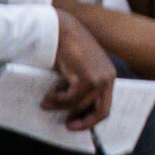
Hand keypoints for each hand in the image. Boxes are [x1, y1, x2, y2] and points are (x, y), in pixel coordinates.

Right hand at [44, 10, 116, 130]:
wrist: (62, 29)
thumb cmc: (68, 48)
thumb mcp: (79, 69)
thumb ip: (81, 85)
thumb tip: (72, 109)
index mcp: (109, 77)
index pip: (106, 106)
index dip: (92, 119)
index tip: (76, 124)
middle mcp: (108, 79)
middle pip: (101, 111)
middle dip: (84, 122)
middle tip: (67, 125)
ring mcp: (99, 79)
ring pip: (80, 104)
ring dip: (60, 107)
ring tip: (46, 103)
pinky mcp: (86, 78)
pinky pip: (71, 98)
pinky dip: (58, 100)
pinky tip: (49, 95)